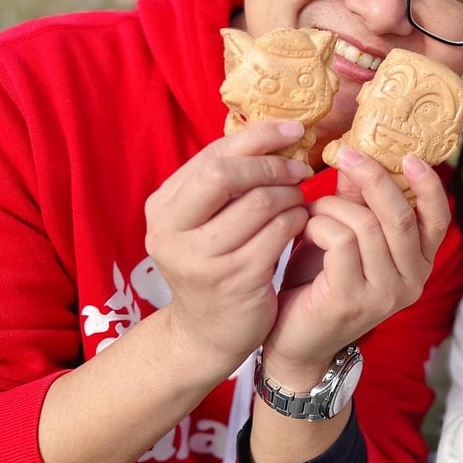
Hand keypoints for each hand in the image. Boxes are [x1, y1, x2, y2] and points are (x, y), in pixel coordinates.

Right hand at [144, 120, 309, 373]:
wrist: (210, 332)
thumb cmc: (216, 263)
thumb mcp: (206, 221)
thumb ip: (226, 180)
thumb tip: (275, 131)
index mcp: (162, 208)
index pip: (211, 156)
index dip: (256, 137)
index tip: (293, 129)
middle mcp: (171, 233)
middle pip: (225, 175)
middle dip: (271, 165)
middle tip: (299, 169)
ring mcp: (201, 259)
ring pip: (259, 203)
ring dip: (290, 195)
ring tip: (298, 200)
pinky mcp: (235, 280)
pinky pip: (278, 233)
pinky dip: (296, 220)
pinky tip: (300, 223)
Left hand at [262, 149, 449, 386]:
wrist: (294, 341)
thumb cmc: (318, 282)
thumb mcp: (344, 235)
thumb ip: (355, 201)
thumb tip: (357, 155)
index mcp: (417, 262)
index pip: (438, 219)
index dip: (428, 186)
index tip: (409, 157)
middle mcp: (412, 280)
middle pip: (400, 216)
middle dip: (372, 177)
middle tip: (346, 153)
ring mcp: (385, 294)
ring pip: (367, 225)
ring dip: (332, 206)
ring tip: (311, 210)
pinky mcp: (352, 299)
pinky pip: (341, 241)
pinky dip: (319, 225)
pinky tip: (305, 231)